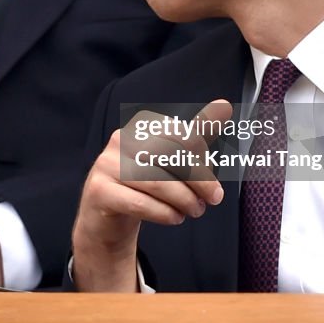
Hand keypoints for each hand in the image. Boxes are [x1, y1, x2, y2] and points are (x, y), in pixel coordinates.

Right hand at [71, 100, 232, 291]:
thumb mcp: (171, 157)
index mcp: (141, 126)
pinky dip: (164, 213)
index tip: (214, 187)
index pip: (182, 138)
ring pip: (157, 182)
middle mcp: (120, 140)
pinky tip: (174, 218)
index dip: (203, 164)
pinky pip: (140, 202)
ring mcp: (106, 164)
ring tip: (193, 212)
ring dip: (183, 201)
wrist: (105, 216)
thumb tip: (224, 104)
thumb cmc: (144, 183)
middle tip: (211, 202)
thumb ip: (197, 133)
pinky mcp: (99, 190)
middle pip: (170, 158)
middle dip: (198, 183)